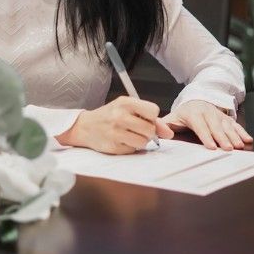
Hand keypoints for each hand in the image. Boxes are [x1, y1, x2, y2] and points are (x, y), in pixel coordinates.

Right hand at [56, 96, 173, 153]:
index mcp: (125, 103)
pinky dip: (131, 147)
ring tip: (130, 135)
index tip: (145, 118)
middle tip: (138, 129)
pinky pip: (133, 150)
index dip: (152, 117)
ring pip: (143, 142)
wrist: (85, 126)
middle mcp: (120, 116)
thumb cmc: (110, 115)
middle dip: (148, 132)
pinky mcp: (113, 147)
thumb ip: (150, 118)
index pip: (153, 111)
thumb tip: (169, 133)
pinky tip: (122, 141)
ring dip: (141, 141)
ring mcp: (116, 132)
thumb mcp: (128, 109)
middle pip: (150, 129)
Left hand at [161, 100, 252, 150]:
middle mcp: (207, 112)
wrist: (196, 99)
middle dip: (222, 138)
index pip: (200, 125)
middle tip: (228, 149)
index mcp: (193, 113)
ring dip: (234, 136)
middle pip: (216, 126)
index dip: (206, 136)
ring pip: (227, 125)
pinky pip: (235, 124)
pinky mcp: (226, 117)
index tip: (211, 146)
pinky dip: (242, 132)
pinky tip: (248, 140)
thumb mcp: (172, 117)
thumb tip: (161, 133)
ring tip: (239, 146)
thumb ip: (164, 125)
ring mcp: (218, 114)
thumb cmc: (183, 114)